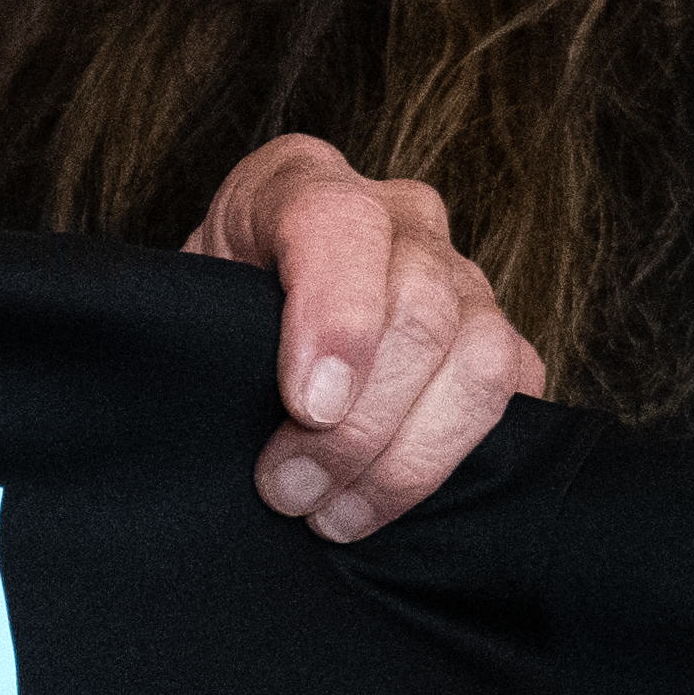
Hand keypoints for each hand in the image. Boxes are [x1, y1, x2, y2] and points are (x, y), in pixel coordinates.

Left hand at [190, 137, 539, 539]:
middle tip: (289, 489)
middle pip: (420, 308)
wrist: (240, 322)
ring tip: (333, 513)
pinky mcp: (497, 335)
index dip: (334, 318)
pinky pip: (511, 391)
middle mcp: (398, 216)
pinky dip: (451, 459)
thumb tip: (267, 414)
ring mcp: (459, 272)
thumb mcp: (182, 303)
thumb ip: (208, 327)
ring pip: (478, 357)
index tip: (306, 406)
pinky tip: (382, 498)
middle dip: (357, 424)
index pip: (340, 221)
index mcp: (305, 181)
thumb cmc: (208, 315)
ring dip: (406, 458)